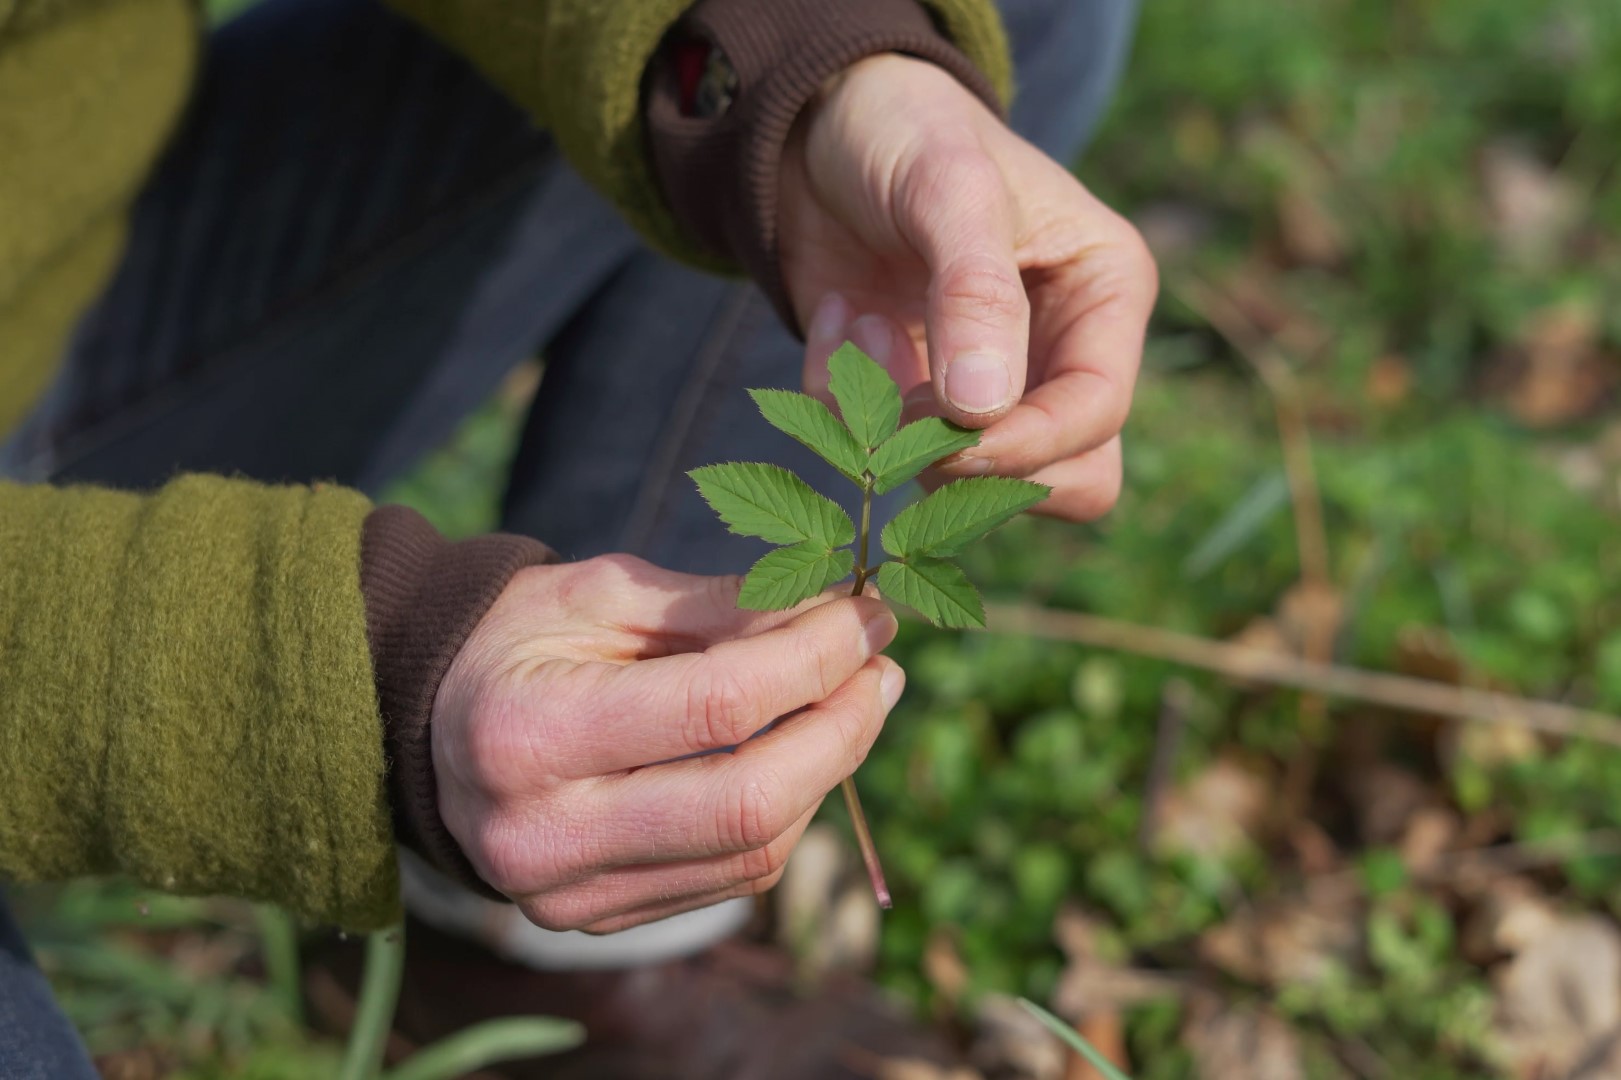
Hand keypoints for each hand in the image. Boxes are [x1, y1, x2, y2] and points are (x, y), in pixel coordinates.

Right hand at [432, 554, 901, 933]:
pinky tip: (798, 757)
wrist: (429, 728)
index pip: (717, 706)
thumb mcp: (602, 593)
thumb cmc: (521, 640)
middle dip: (842, 731)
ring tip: (853, 703)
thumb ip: (717, 608)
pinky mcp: (598, 921)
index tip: (869, 614)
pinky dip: (785, 816)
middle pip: (748, 804)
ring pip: (752, 854)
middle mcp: (544, 835)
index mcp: (530, 733)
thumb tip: (837, 619)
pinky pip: (730, 880)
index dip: (816, 658)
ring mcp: (569, 895)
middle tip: (883, 670)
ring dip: (827, 775)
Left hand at [780, 55, 1157, 520]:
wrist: (820, 125)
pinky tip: (839, 317)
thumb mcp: (949, 189)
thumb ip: (976, 293)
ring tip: (863, 324)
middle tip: (908, 410)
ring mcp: (987, 383)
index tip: (956, 440)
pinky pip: (879, 447)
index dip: (1033, 446)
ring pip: (970, 481)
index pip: (1097, 414)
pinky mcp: (914, 397)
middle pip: (1068, 478)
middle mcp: (1061, 351)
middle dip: (979, 463)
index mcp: (1103, 293)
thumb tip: (984, 412)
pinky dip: (844, 394)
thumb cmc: (908, 131)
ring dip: (896, 419)